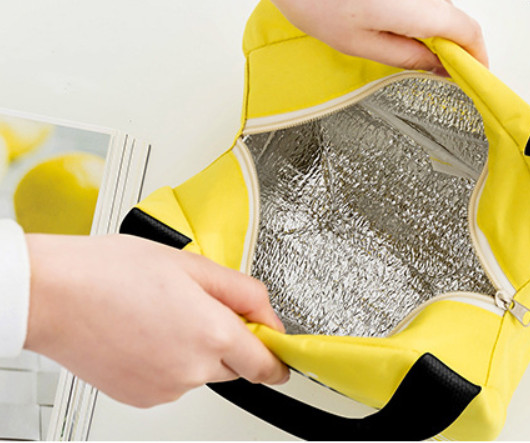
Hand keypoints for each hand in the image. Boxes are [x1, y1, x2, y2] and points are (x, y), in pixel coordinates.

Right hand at [23, 233, 288, 407]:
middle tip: (196, 307)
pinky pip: (171, 381)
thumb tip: (268, 315)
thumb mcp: (191, 264)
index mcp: (213, 333)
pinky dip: (167, 362)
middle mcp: (193, 368)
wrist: (52, 295)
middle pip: (233, 364)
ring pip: (200, 371)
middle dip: (227, 340)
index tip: (280, 352)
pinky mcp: (141, 397)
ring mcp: (165, 388)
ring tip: (159, 315)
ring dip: (193, 350)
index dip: (276, 356)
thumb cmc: (111, 273)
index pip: (265, 364)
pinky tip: (144, 334)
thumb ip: (242, 291)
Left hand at [270, 0, 487, 73]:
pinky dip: (421, 19)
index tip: (475, 77)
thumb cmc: (318, 0)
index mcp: (421, 10)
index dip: (478, 59)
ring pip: (439, 10)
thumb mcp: (362, 45)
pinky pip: (423, 1)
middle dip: (455, 50)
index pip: (470, 35)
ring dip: (436, 34)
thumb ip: (404, 57)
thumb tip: (433, 67)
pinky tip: (399, 31)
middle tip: (444, 75)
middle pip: (456, 21)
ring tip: (418, 57)